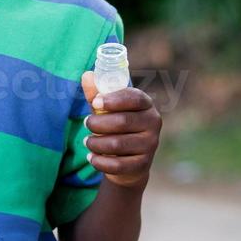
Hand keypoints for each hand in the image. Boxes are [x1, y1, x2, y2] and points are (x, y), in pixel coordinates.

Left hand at [80, 71, 161, 188]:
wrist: (129, 161)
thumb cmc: (116, 127)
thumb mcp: (107, 109)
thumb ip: (97, 93)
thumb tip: (87, 75)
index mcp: (146, 104)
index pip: (134, 98)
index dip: (113, 100)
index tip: (95, 102)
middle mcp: (153, 122)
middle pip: (123, 121)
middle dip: (98, 123)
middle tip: (86, 123)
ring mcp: (150, 145)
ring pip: (117, 144)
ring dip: (96, 143)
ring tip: (88, 141)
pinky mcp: (143, 164)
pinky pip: (117, 164)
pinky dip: (100, 161)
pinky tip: (92, 157)